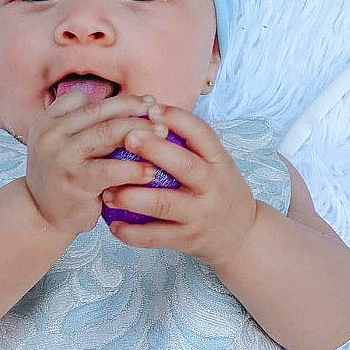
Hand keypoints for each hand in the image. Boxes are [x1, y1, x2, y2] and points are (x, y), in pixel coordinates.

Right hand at [22, 91, 162, 235]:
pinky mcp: (75, 180)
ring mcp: (61, 156)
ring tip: (164, 134)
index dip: (120, 99)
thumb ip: (87, 127)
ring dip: (140, 131)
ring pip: (107, 132)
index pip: (86, 99)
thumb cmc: (64, 178)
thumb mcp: (66, 145)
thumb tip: (138, 106)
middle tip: (161, 113)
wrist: (42, 216)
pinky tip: (152, 171)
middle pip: (100, 112)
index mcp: (49, 120)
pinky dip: (134, 168)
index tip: (146, 102)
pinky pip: (110, 169)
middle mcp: (51, 133)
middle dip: (134, 109)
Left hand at [100, 103, 261, 268]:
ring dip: (132, 197)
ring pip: (163, 204)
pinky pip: (155, 237)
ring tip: (108, 191)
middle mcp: (212, 186)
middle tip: (127, 138)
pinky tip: (113, 225)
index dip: (177, 119)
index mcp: (219, 162)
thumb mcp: (216, 164)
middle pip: (184, 165)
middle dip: (155, 150)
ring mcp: (200, 215)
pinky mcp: (187, 239)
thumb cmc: (217, 190)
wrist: (241, 236)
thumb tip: (146, 113)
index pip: (202, 134)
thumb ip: (190, 145)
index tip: (152, 109)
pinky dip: (132, 233)